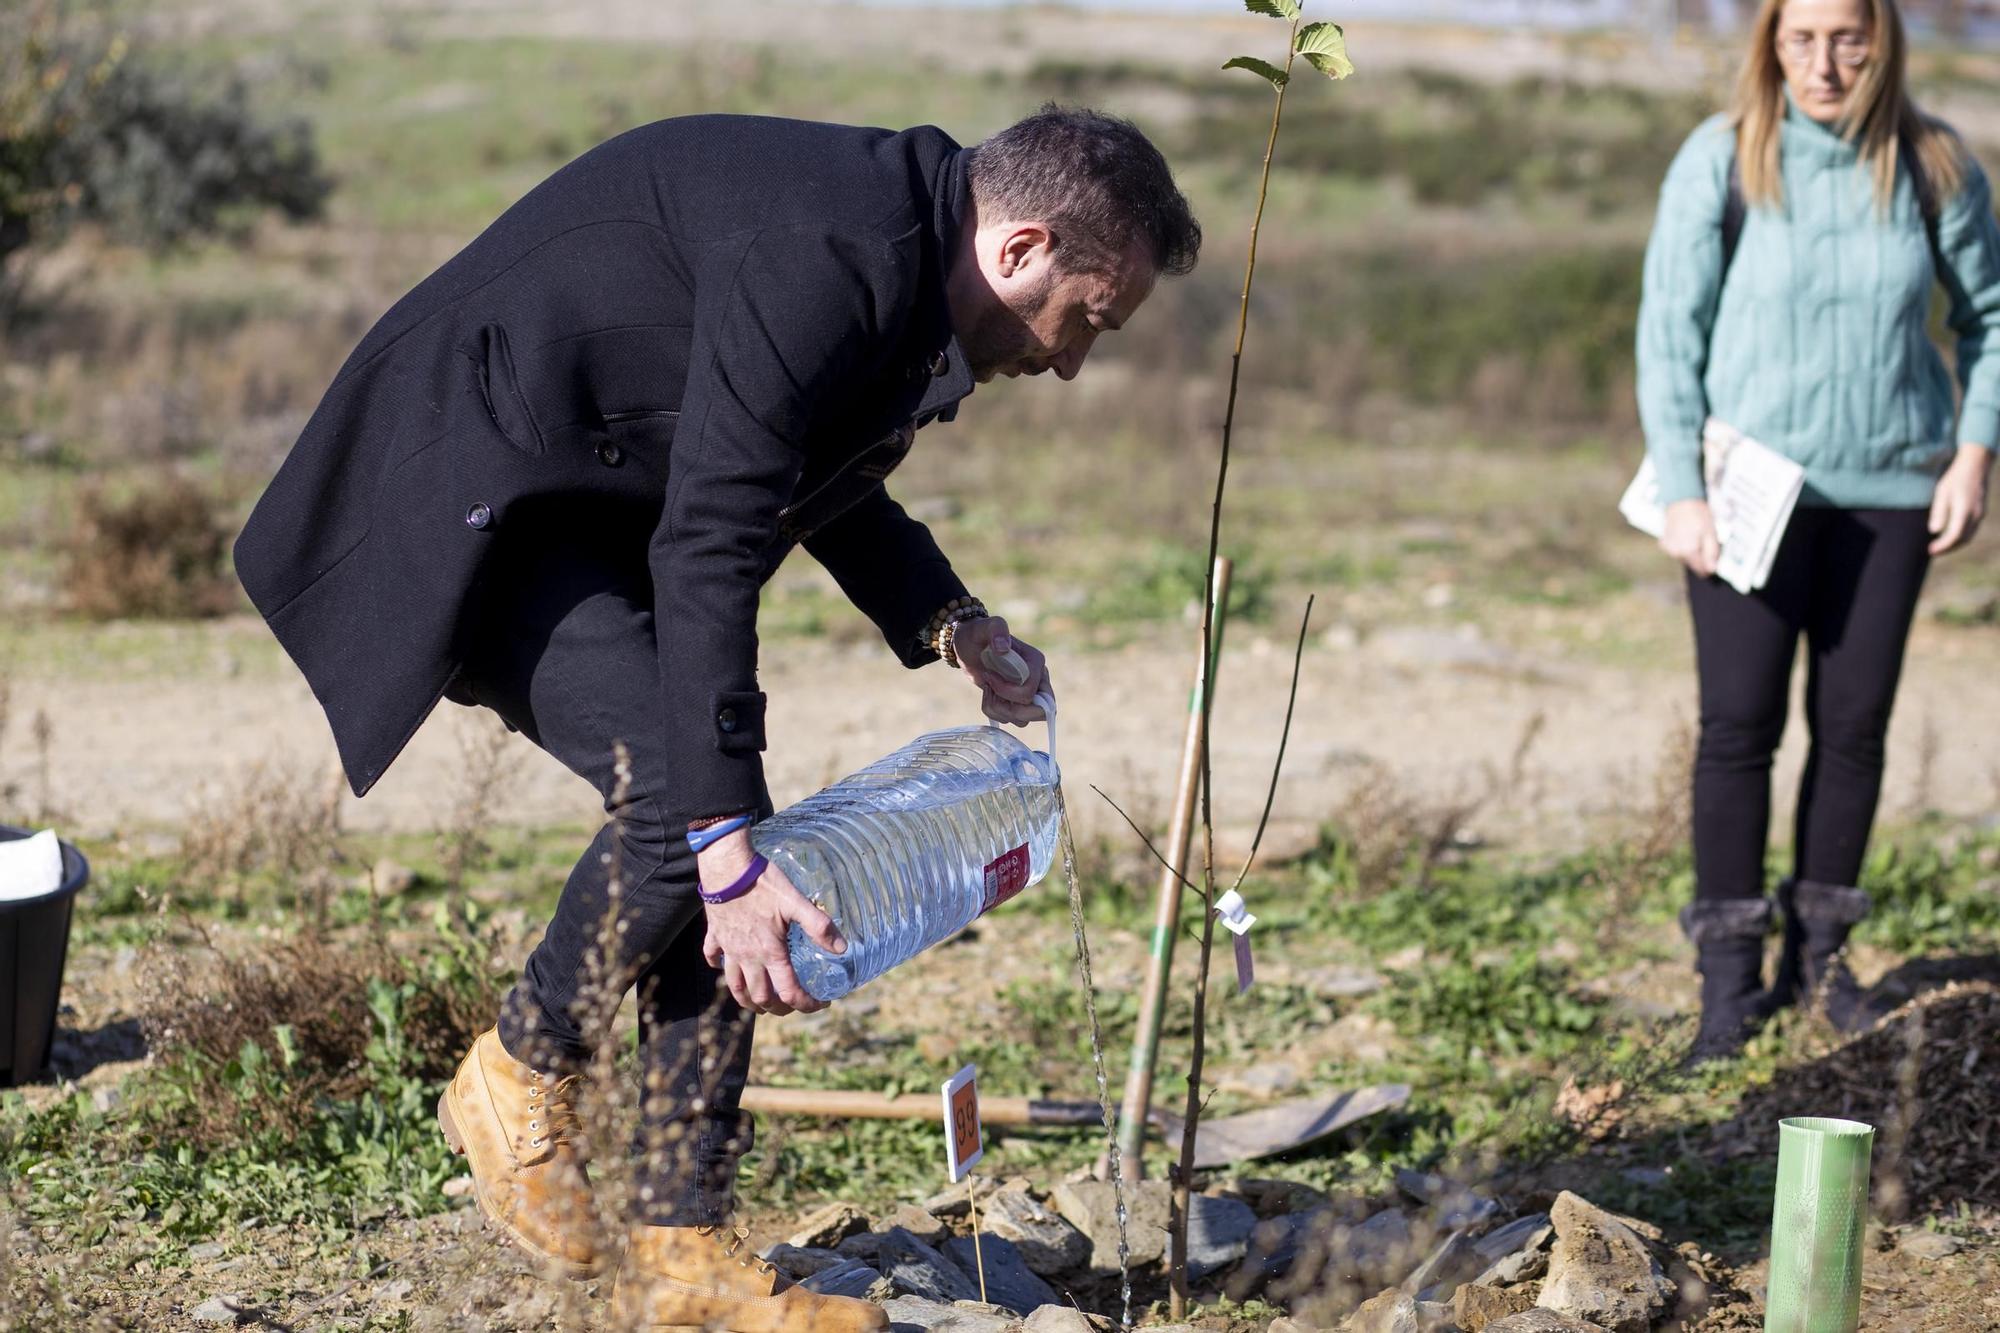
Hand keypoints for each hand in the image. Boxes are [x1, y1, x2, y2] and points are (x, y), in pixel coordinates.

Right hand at [696, 828, 845, 1014]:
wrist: (727, 867)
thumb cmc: (762, 883)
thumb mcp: (796, 902)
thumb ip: (819, 926)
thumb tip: (841, 948)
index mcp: (770, 952)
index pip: (789, 991)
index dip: (807, 1004)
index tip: (821, 1004)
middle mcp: (748, 957)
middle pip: (761, 996)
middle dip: (779, 1008)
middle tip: (792, 1006)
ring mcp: (729, 948)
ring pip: (735, 986)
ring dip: (748, 1001)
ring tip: (759, 1004)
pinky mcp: (715, 935)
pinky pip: (713, 958)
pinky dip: (718, 967)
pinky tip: (722, 967)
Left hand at [949, 616, 1052, 725]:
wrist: (970, 646)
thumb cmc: (979, 634)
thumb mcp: (986, 626)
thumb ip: (997, 629)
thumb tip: (1004, 649)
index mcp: (1035, 662)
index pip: (1031, 690)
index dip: (1008, 691)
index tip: (990, 676)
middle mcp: (1038, 679)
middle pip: (1039, 711)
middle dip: (1011, 709)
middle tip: (992, 693)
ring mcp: (1028, 693)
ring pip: (1023, 720)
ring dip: (1000, 710)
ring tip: (989, 691)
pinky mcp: (1017, 702)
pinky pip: (1011, 720)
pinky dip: (995, 712)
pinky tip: (988, 695)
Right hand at [1661, 498, 1720, 577]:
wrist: (1682, 501)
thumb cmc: (1699, 515)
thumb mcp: (1711, 533)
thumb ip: (1711, 553)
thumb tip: (1712, 570)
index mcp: (1689, 551)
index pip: (1701, 570)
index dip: (1709, 566)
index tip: (1713, 557)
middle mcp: (1677, 553)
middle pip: (1693, 564)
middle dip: (1700, 556)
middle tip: (1705, 540)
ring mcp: (1669, 549)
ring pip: (1684, 558)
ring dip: (1691, 551)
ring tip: (1694, 535)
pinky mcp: (1664, 544)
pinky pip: (1676, 551)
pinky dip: (1681, 546)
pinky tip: (1684, 535)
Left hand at [1929, 444, 1991, 555]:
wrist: (1975, 466)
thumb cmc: (1955, 478)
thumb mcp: (1942, 493)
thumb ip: (1939, 512)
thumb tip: (1934, 531)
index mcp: (1965, 510)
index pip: (1955, 535)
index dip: (1943, 546)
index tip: (1930, 550)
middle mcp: (1975, 515)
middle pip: (1963, 540)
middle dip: (1947, 548)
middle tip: (1931, 551)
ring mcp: (1980, 514)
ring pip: (1968, 537)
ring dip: (1954, 545)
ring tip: (1938, 547)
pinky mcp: (1980, 513)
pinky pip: (1971, 530)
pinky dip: (1960, 538)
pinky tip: (1949, 537)